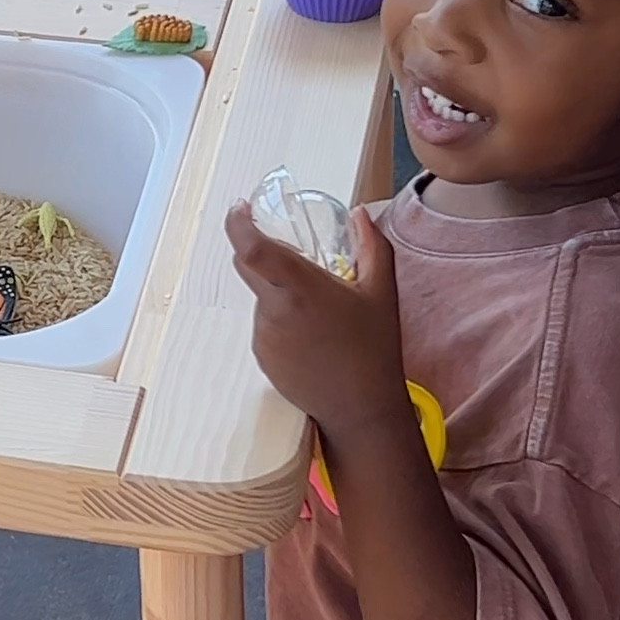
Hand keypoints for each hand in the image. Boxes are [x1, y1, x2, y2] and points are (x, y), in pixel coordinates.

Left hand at [224, 200, 411, 441]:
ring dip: (278, 292)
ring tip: (319, 314)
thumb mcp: (382, 292)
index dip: (237, 224)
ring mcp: (263, 336)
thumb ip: (372, 245)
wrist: (361, 410)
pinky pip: (264, 325)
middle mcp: (274, 311)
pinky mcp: (261, 357)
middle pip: (247, 265)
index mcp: (300, 288)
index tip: (240, 208)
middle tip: (294, 256)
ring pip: (261, 297)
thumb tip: (358, 215)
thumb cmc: (374, 349)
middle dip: (262, 252)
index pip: (251, 248)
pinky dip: (280, 320)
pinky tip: (312, 338)